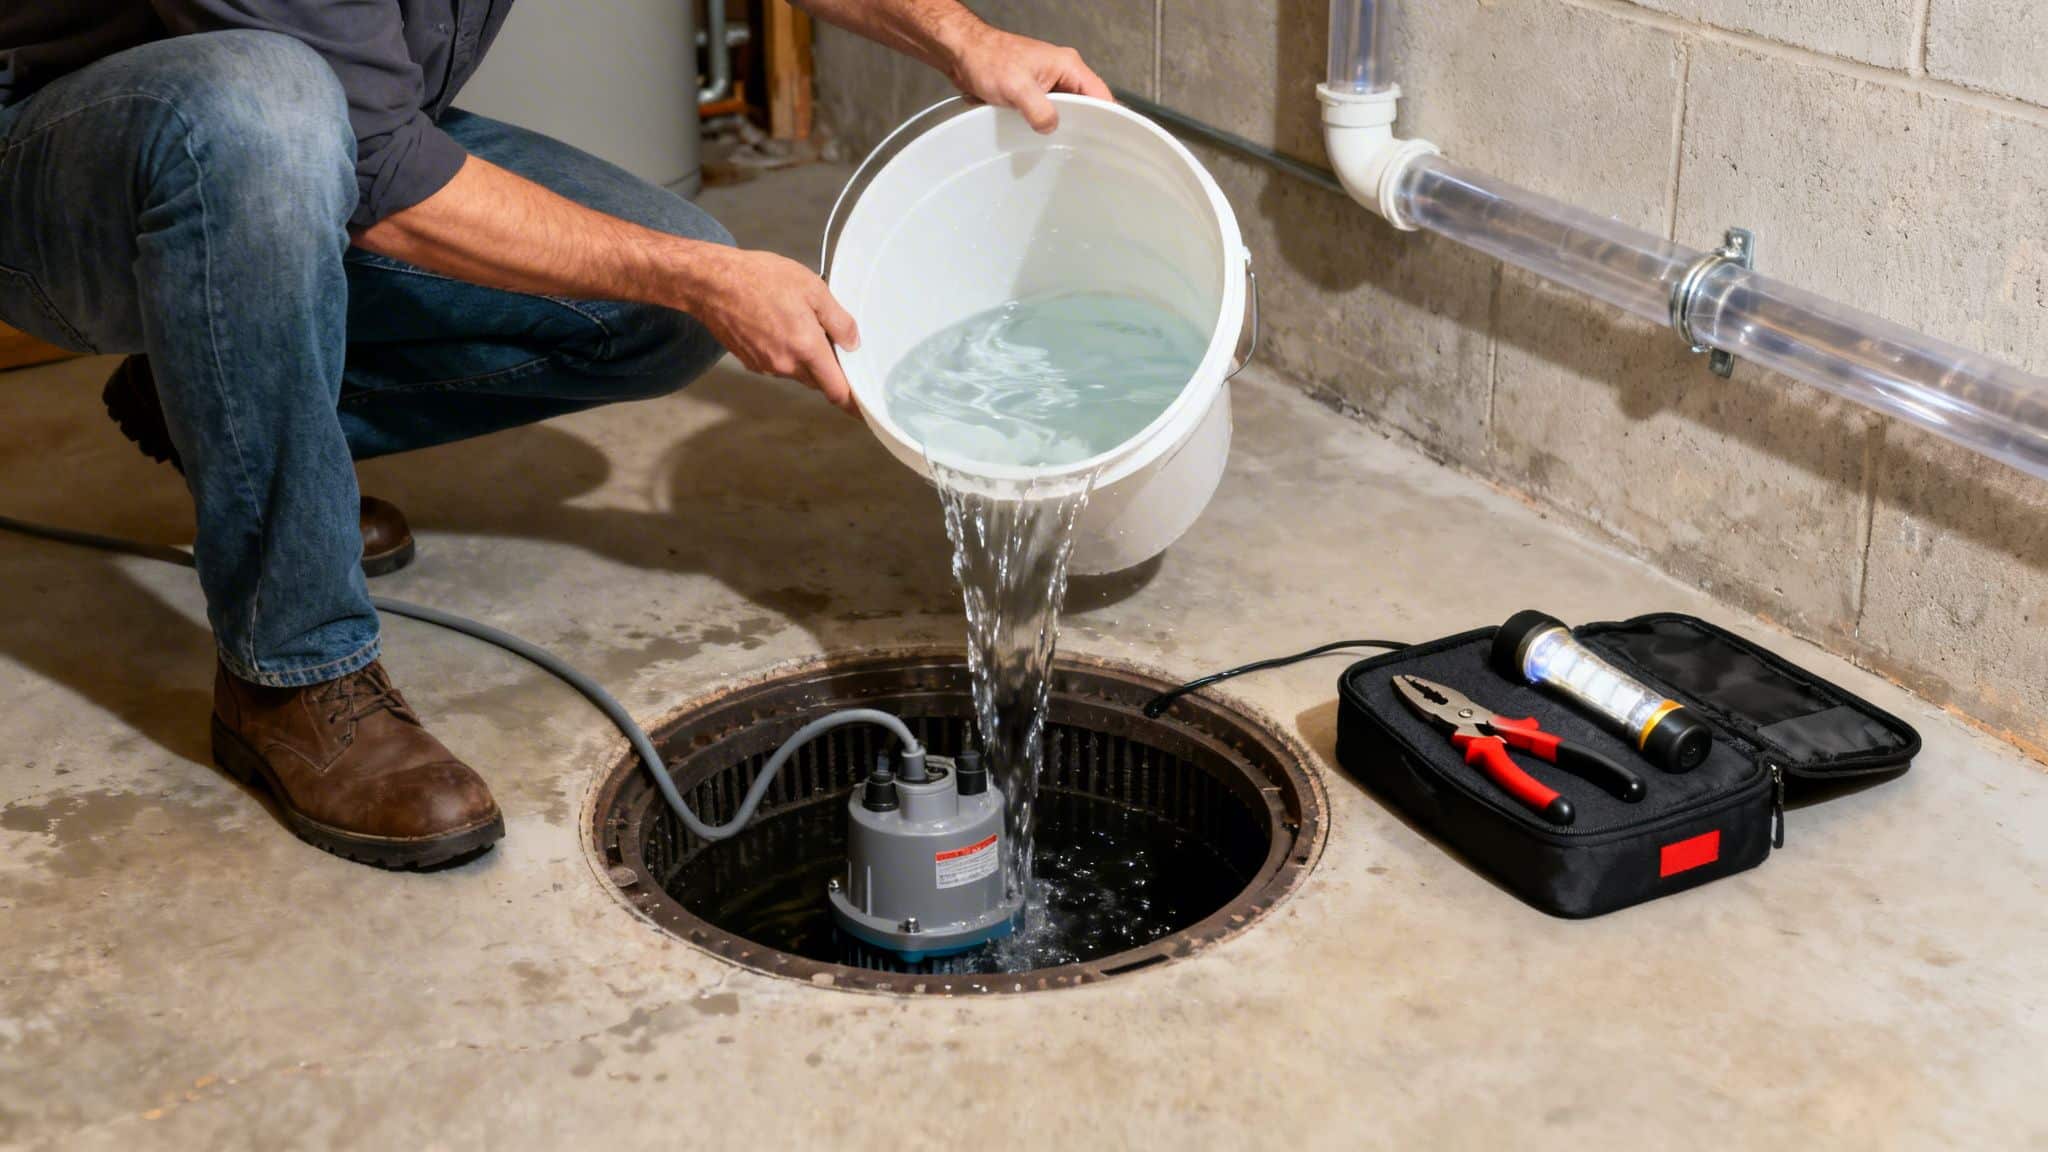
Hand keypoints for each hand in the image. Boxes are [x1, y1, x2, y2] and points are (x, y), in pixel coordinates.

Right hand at [682, 248, 862, 412]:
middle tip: (829, 339)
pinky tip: (778, 325)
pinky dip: (785, 353)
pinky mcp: (751, 363)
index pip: (836, 391)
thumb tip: (853, 343)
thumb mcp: (812, 288)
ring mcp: (766, 366)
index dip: (853, 403)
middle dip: (828, 368)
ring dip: (805, 358)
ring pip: (797, 372)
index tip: (864, 410)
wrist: (711, 283)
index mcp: (807, 348)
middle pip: (818, 381)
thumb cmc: (759, 279)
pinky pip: (778, 364)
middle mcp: (786, 364)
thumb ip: (838, 320)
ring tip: (797, 322)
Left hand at [942, 21, 1112, 132]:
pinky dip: (1044, 124)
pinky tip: (1039, 138)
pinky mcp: (1033, 94)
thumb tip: (1051, 127)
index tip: (1105, 140)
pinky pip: (1047, 113)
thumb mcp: (1016, 87)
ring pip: (1065, 112)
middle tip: (1079, 149)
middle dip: (1083, 126)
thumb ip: (1039, 109)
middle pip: (1086, 106)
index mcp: (1068, 66)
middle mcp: (1062, 74)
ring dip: (1060, 126)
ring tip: (1060, 146)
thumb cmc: (987, 58)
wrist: (961, 53)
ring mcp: (1048, 84)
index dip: (1106, 118)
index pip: (1100, 95)